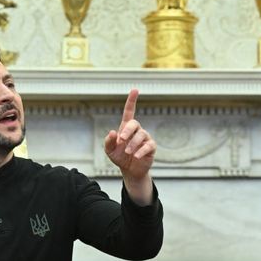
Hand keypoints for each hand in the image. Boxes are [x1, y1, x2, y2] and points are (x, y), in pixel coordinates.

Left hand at [104, 89, 154, 203]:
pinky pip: (148, 146)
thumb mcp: (109, 150)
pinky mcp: (151, 147)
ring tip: (127, 152)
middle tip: (121, 140)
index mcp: (126, 128)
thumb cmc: (119, 157)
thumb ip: (109, 141)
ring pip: (141, 136)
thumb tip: (113, 132)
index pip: (129, 111)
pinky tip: (136, 156)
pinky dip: (141, 151)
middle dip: (127, 130)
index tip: (135, 90)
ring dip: (132, 144)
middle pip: (134, 123)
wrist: (130, 170)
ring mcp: (145, 138)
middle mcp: (137, 131)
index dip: (132, 100)